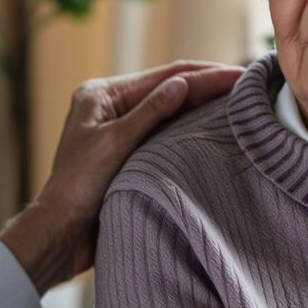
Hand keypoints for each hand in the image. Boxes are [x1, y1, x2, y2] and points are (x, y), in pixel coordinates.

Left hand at [0, 61, 242, 291]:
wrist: (61, 234)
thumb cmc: (77, 188)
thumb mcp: (114, 144)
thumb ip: (150, 113)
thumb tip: (182, 84)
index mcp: (101, 95)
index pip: (163, 78)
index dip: (204, 75)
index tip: (239, 74)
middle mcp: (109, 107)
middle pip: (168, 89)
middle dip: (207, 84)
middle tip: (247, 82)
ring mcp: (118, 130)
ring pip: (169, 111)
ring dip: (201, 105)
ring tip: (238, 99)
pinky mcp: (127, 153)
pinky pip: (164, 133)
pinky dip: (188, 128)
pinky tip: (212, 128)